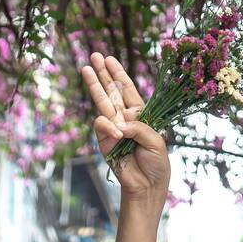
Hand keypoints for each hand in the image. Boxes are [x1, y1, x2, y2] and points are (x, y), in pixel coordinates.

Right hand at [81, 53, 168, 202]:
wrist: (147, 186)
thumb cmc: (156, 163)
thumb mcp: (156, 141)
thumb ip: (139, 128)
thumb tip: (119, 124)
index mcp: (139, 114)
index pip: (127, 90)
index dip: (118, 74)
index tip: (110, 59)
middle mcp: (124, 118)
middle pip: (111, 91)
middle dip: (103, 74)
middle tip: (94, 55)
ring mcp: (112, 128)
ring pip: (101, 102)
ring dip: (94, 85)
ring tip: (86, 69)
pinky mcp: (103, 141)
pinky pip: (102, 126)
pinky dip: (108, 127)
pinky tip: (117, 134)